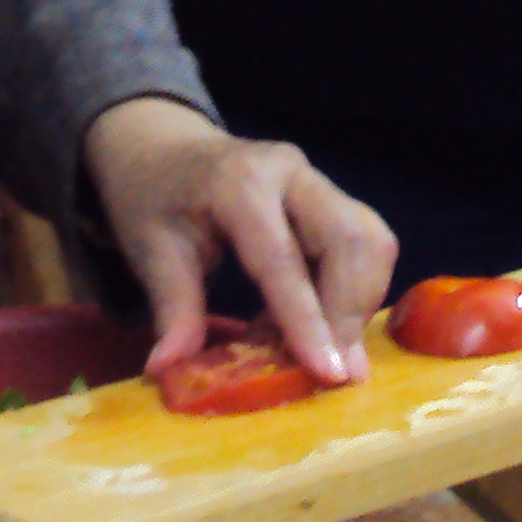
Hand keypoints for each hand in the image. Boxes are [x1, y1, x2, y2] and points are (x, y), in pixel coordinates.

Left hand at [81, 98, 397, 385]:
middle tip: (336, 371)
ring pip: (371, 239)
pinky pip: (365, 243)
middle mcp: (290, 172)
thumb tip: (167, 369)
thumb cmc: (154, 198)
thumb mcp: (150, 251)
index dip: (309, 319)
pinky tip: (321, 322)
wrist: (164, 148)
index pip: (284, 258)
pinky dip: (355, 290)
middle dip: (351, 310)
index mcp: (239, 183)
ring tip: (327, 347)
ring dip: (360, 301)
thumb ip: (172, 309)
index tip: (332, 373)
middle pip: (351, 239)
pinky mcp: (331, 195)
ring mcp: (317, 179)